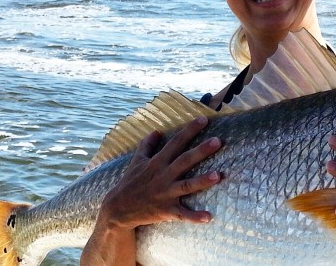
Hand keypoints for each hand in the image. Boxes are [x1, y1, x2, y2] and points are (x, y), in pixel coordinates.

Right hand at [99, 116, 222, 229]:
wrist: (117, 210)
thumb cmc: (130, 183)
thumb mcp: (136, 161)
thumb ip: (146, 145)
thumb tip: (156, 131)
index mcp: (157, 162)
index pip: (175, 142)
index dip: (189, 130)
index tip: (204, 119)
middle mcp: (162, 176)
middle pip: (184, 161)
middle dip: (201, 151)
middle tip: (218, 141)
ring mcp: (165, 193)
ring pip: (186, 186)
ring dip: (202, 181)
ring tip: (218, 176)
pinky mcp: (166, 210)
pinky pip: (182, 214)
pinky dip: (195, 216)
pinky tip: (209, 217)